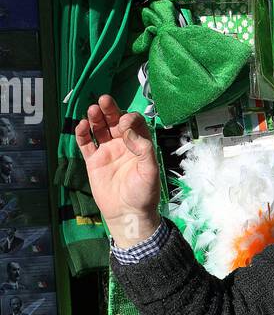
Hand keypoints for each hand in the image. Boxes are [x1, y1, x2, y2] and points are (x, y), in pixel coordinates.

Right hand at [74, 94, 160, 247]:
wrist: (127, 214)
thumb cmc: (144, 194)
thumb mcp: (150, 171)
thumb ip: (143, 149)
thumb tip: (128, 130)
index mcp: (139, 145)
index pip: (134, 123)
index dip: (129, 119)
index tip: (124, 123)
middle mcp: (123, 145)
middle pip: (115, 121)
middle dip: (110, 110)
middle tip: (104, 100)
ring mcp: (107, 152)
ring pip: (100, 129)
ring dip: (96, 118)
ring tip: (92, 110)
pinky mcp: (94, 161)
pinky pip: (86, 144)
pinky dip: (83, 134)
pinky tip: (81, 126)